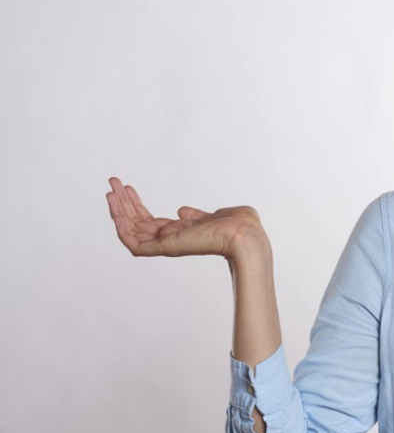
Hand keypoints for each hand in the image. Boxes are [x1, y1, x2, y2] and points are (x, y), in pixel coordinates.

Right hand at [105, 177, 267, 258]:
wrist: (244, 234)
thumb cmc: (239, 225)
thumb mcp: (213, 216)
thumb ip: (196, 215)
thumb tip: (182, 211)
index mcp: (181, 232)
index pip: (150, 221)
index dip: (136, 205)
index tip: (127, 188)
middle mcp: (171, 239)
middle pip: (137, 223)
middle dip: (123, 203)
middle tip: (112, 183)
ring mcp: (167, 245)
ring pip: (131, 232)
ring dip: (117, 211)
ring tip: (109, 191)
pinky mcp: (165, 249)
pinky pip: (134, 244)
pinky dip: (122, 229)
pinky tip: (115, 210)